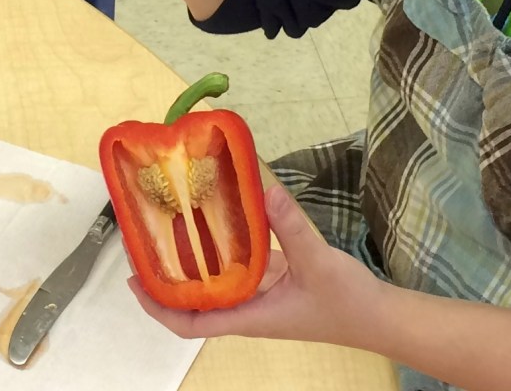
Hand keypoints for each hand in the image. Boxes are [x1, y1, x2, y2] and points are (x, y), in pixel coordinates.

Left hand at [128, 183, 386, 346]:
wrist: (377, 316)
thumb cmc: (345, 302)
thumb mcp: (317, 261)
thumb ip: (290, 226)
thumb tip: (265, 188)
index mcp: (249, 316)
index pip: (188, 322)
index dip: (156, 305)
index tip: (134, 278)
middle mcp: (249, 307)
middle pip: (195, 300)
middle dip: (168, 276)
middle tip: (149, 240)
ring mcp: (264, 296)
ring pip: (219, 281)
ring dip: (197, 260)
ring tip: (178, 225)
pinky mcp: (279, 282)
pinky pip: (244, 267)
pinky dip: (230, 247)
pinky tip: (229, 220)